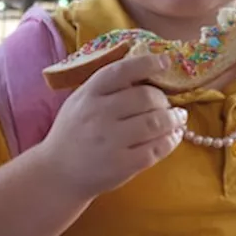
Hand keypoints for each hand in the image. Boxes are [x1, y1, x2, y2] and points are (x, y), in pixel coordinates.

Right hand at [42, 53, 183, 197]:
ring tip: (178, 118)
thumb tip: (146, 73)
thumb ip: (107, 87)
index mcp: (88, 94)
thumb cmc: (72, 133)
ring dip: (174, 119)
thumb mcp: (79, 102)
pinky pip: (157, 148)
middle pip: (147, 96)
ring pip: (156, 122)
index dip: (148, 63)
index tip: (166, 62)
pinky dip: (171, 140)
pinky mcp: (123, 165)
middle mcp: (99, 114)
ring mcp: (111, 141)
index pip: (122, 70)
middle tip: (168, 104)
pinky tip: (173, 136)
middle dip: (164, 99)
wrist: (57, 173)